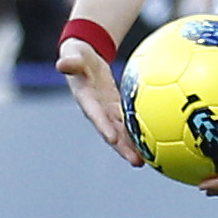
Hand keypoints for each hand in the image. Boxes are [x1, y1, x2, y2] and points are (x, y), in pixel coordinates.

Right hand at [59, 36, 141, 167]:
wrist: (82, 59)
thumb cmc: (76, 55)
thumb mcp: (73, 55)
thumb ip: (71, 61)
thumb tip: (62, 64)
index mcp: (86, 99)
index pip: (95, 116)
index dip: (103, 127)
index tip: (113, 140)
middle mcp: (97, 109)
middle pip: (111, 131)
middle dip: (122, 148)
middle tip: (136, 162)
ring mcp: (107, 110)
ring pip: (122, 131)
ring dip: (133, 146)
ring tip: (149, 160)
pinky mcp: (116, 107)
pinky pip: (129, 122)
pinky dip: (139, 132)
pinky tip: (155, 143)